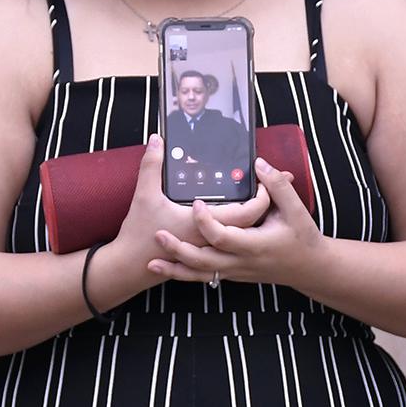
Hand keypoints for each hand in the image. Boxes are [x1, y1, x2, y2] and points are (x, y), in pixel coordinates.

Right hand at [101, 137, 264, 304]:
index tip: (263, 177)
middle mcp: (212, 240)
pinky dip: (240, 230)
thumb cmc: (139, 234)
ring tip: (269, 198)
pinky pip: (230, 242)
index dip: (261, 195)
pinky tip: (243, 219)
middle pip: (251, 221)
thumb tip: (158, 138)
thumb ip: (151, 165)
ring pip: (243, 233)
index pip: (248, 212)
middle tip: (277, 181)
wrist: (129, 268)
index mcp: (205, 226)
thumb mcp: (145, 195)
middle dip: (266, 201)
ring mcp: (208, 249)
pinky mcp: (202, 253)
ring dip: (256, 217)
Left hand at [147, 159, 323, 287]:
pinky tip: (164, 268)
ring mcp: (235, 271)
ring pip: (200, 274)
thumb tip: (258, 163)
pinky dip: (183, 274)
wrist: (310, 269)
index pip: (224, 236)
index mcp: (255, 244)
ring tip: (152, 262)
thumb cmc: (303, 238)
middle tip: (158, 234)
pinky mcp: (231, 273)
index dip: (207, 222)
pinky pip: (204, 277)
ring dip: (175, 269)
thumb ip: (277, 186)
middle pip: (205, 261)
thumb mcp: (296, 210)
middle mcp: (242, 261)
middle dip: (180, 250)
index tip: (196, 204)